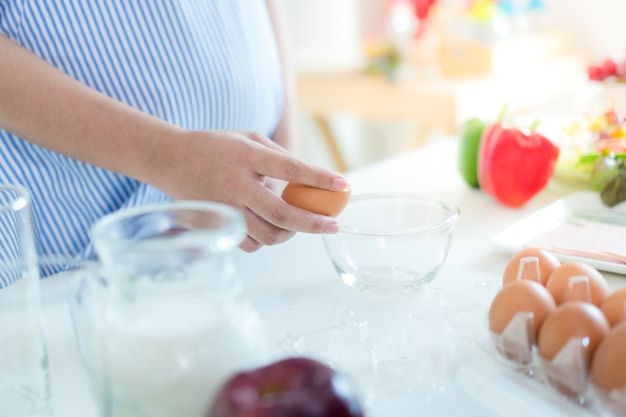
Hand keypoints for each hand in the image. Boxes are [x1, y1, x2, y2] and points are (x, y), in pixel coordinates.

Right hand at [152, 129, 347, 251]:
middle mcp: (235, 185)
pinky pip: (250, 244)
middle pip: (282, 214)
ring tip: (300, 226)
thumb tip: (313, 181)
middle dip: (313, 224)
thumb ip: (279, 157)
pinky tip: (271, 227)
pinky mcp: (216, 226)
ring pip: (267, 236)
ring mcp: (224, 208)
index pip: (290, 169)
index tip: (344, 185)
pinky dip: (266, 240)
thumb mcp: (248, 138)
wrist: (170, 160)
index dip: (319, 179)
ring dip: (291, 234)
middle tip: (333, 226)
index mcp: (246, 156)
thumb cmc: (216, 147)